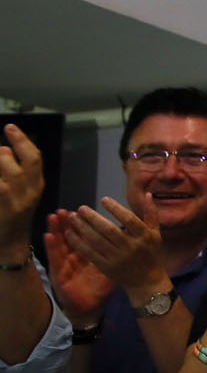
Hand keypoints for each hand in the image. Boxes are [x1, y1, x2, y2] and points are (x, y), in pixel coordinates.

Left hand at [0, 123, 43, 251]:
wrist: (8, 245)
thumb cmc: (12, 216)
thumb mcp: (23, 192)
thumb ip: (16, 171)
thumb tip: (3, 149)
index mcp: (36, 186)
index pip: (33, 158)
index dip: (21, 140)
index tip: (10, 127)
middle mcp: (26, 193)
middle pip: (11, 162)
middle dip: (0, 155)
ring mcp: (11, 202)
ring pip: (1, 172)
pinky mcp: (0, 208)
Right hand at [44, 212, 116, 325]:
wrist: (90, 308)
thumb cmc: (102, 287)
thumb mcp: (111, 268)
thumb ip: (117, 252)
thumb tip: (130, 235)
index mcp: (89, 254)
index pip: (84, 235)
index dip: (82, 223)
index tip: (80, 209)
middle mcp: (74, 257)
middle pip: (69, 236)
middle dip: (68, 222)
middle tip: (65, 208)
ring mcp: (65, 264)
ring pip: (58, 243)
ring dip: (55, 229)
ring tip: (53, 215)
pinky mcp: (58, 274)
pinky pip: (54, 258)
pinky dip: (50, 246)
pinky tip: (48, 236)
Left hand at [64, 195, 168, 293]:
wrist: (147, 282)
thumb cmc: (152, 255)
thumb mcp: (156, 234)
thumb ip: (151, 214)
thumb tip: (148, 194)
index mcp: (144, 237)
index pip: (129, 219)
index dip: (116, 209)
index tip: (103, 199)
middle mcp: (131, 247)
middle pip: (109, 230)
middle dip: (93, 218)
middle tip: (81, 208)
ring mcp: (118, 258)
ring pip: (97, 241)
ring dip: (83, 228)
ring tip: (72, 218)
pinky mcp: (107, 267)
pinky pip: (90, 253)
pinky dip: (78, 243)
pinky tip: (70, 234)